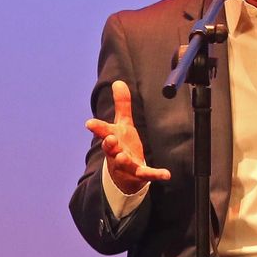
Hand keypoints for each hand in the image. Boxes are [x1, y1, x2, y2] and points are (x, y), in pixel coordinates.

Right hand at [85, 80, 168, 194]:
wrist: (124, 174)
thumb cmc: (122, 145)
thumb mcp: (122, 124)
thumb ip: (122, 105)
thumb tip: (118, 82)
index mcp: (113, 138)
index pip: (103, 131)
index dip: (97, 127)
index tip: (89, 123)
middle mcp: (116, 152)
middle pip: (110, 148)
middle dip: (109, 143)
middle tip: (110, 139)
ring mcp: (126, 164)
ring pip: (123, 163)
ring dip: (123, 160)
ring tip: (123, 156)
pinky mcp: (139, 174)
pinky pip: (147, 174)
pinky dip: (155, 174)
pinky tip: (166, 174)